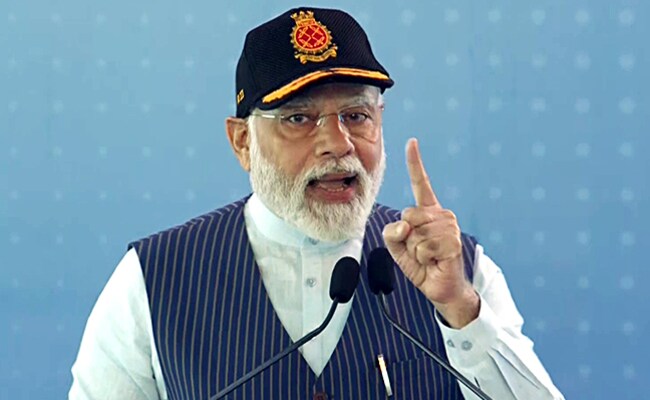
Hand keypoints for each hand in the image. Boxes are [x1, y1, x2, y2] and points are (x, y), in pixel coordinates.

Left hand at [382, 138, 478, 327]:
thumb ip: (392, 232)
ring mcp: (449, 227)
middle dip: (407, 238)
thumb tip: (405, 225)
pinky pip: (423, 246)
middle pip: (408, 214)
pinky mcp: (452, 241)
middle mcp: (441, 214)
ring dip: (415, 251)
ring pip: (414, 233)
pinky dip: (423, 258)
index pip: (421, 183)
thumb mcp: (397, 247)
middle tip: (420, 251)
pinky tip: (434, 261)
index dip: (415, 163)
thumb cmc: (422, 265)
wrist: (442, 288)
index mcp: (428, 212)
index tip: (411, 143)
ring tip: (428, 257)